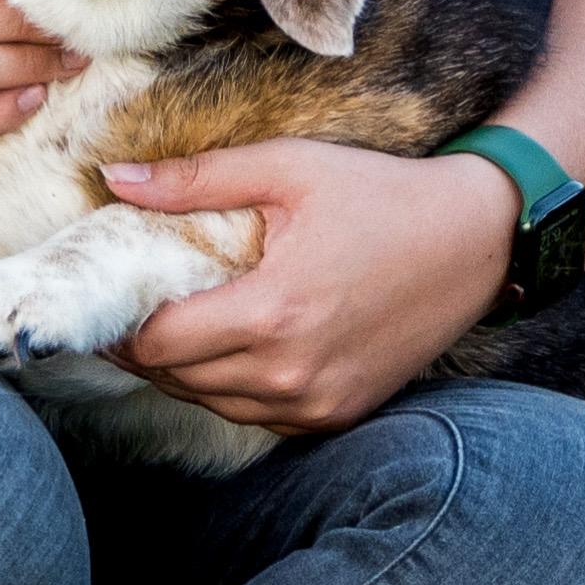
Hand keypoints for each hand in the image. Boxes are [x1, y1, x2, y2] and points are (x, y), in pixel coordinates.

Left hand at [105, 143, 518, 435]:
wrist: (477, 240)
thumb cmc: (382, 195)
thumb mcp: (289, 169)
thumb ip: (197, 179)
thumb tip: (114, 181)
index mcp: (273, 314)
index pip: (158, 344)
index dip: (119, 324)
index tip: (106, 297)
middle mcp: (292, 374)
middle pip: (177, 381)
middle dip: (143, 347)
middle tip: (128, 307)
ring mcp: (318, 403)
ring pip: (213, 405)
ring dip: (184, 372)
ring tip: (172, 323)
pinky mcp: (339, 415)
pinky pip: (257, 415)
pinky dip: (231, 388)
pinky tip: (228, 346)